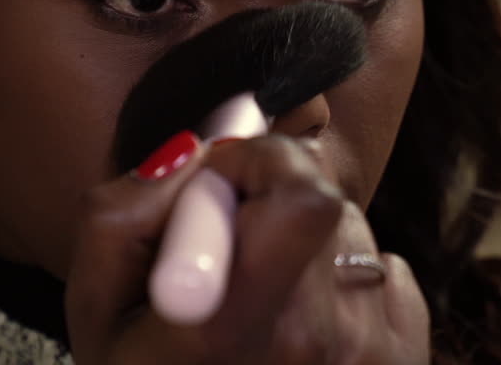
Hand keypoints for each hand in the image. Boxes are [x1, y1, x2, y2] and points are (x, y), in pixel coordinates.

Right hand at [65, 135, 428, 364]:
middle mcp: (314, 341)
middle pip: (320, 200)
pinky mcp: (406, 362)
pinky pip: (388, 275)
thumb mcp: (95, 311)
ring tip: (265, 305)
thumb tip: (196, 157)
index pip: (305, 195)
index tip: (225, 182)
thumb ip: (125, 215)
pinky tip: (305, 331)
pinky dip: (348, 286)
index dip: (264, 162)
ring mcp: (369, 357)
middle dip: (271, 204)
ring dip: (308, 247)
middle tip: (233, 253)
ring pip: (352, 234)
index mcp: (233, 324)